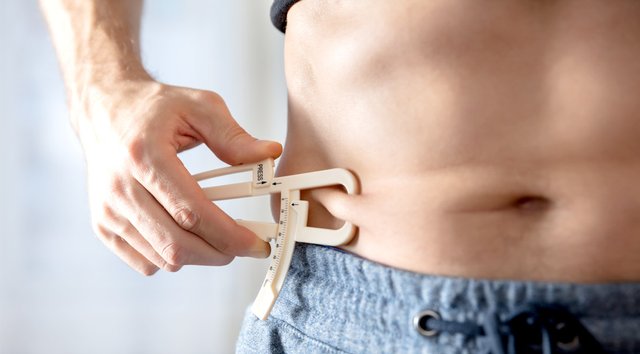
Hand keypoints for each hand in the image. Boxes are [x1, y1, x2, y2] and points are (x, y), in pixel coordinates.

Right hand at [73, 79, 280, 274]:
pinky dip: (172, 257)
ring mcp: (108, 210)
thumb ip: (234, 136)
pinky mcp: (102, 225)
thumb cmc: (151, 108)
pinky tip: (184, 233)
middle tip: (243, 245)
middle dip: (219, 253)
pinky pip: (145, 262)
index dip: (229, 235)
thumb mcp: (198, 107)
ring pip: (162, 258)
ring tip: (216, 234)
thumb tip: (270, 154)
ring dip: (199, 255)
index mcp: (145, 156)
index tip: (256, 244)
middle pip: (176, 245)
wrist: (103, 110)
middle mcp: (120, 187)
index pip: (192, 212)